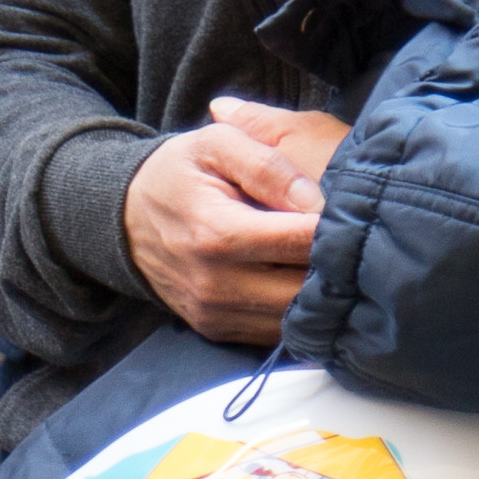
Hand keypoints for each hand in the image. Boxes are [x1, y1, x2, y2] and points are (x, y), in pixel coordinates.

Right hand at [122, 97, 344, 345]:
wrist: (126, 219)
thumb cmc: (178, 174)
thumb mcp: (216, 145)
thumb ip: (268, 164)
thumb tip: (316, 200)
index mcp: (218, 233)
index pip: (300, 239)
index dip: (334, 225)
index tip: (350, 211)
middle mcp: (215, 284)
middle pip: (304, 287)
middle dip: (335, 265)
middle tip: (352, 240)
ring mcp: (215, 314)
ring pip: (294, 318)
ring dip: (320, 294)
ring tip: (333, 262)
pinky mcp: (217, 330)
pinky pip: (274, 333)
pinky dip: (296, 312)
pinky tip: (303, 283)